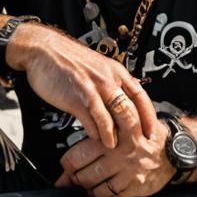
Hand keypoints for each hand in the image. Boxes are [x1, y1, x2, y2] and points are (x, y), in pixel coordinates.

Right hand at [7, 23, 158, 149]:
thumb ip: (108, 83)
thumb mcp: (96, 68)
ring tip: (115, 147)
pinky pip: (92, 118)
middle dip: (136, 129)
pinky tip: (97, 138)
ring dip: (114, 135)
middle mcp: (107, 78)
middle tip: (140, 145)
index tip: (153, 130)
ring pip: (112, 116)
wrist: (44, 49)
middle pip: (130, 108)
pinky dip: (96, 131)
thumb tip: (119, 102)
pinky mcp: (77, 96)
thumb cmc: (68, 60)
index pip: (140, 94)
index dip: (149, 115)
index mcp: (115, 70)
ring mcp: (93, 87)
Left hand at [56, 125, 175, 196]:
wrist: (174, 152)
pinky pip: (109, 195)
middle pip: (83, 165)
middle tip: (71, 173)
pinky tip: (99, 189)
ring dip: (84, 184)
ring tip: (84, 180)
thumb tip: (79, 139)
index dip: (71, 156)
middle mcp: (124, 149)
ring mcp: (130, 169)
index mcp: (122, 128)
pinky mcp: (136, 185)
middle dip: (72, 172)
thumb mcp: (130, 120)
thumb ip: (104, 125)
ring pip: (93, 182)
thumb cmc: (146, 135)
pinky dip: (99, 194)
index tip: (66, 161)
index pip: (85, 144)